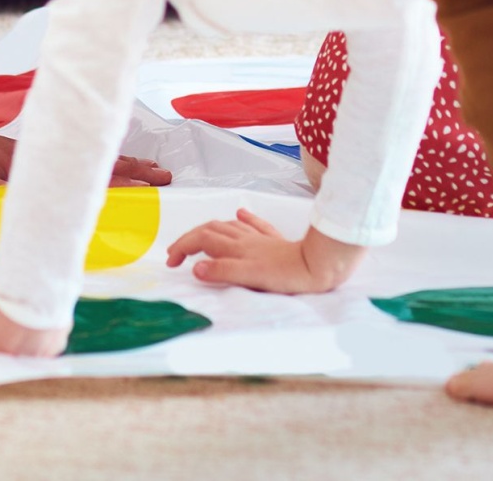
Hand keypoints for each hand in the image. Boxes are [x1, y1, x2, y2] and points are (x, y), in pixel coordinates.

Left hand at [0, 116, 171, 188]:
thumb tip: (24, 202)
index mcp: (12, 165)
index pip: (71, 175)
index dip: (110, 181)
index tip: (147, 185)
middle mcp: (22, 158)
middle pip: (81, 164)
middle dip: (124, 170)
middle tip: (163, 176)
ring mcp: (16, 156)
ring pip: (71, 161)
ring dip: (108, 165)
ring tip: (144, 170)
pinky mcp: (4, 156)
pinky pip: (54, 163)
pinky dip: (79, 165)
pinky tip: (89, 170)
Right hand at [165, 210, 361, 293]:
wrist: (320, 266)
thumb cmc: (287, 275)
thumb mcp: (250, 278)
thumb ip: (222, 271)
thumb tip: (195, 267)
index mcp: (237, 248)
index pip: (201, 240)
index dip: (183, 247)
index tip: (172, 262)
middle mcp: (246, 239)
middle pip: (211, 230)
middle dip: (190, 238)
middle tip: (176, 253)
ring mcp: (261, 238)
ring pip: (229, 226)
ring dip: (210, 229)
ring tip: (199, 237)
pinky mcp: (276, 241)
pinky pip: (255, 225)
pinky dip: (243, 219)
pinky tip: (241, 213)